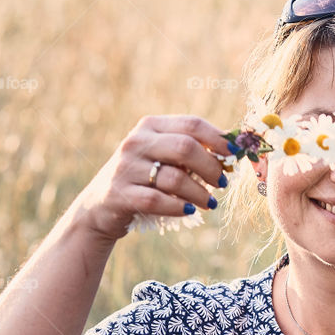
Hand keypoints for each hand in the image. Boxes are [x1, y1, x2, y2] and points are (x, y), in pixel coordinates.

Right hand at [67, 115, 231, 241]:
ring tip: (209, 203)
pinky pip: (157, 200)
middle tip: (222, 182)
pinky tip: (189, 211)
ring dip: (199, 193)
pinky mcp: (120, 193)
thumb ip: (190, 151)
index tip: (234, 155)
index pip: (192, 124)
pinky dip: (178, 207)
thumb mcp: (162, 158)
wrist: (100, 206)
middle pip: (185, 147)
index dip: (218, 139)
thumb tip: (232, 151)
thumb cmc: (143, 180)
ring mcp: (126, 167)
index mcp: (151, 126)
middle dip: (210, 167)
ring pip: (175, 178)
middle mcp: (137, 142)